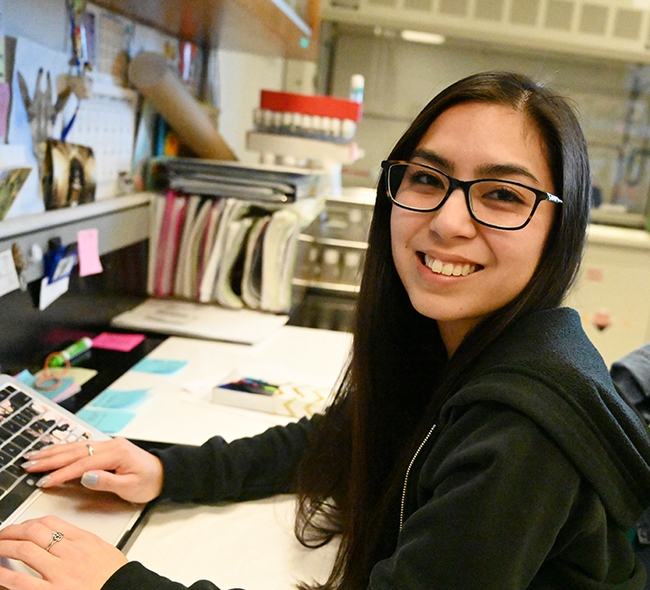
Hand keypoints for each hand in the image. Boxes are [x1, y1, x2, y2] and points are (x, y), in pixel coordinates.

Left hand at [0, 515, 126, 589]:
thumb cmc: (115, 578)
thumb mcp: (104, 550)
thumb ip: (81, 543)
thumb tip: (59, 538)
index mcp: (84, 541)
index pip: (51, 522)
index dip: (30, 522)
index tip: (22, 526)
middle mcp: (71, 553)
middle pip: (34, 532)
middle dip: (12, 531)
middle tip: (2, 535)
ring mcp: (60, 573)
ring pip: (25, 550)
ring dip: (4, 547)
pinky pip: (21, 581)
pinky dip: (4, 575)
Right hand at [22, 438, 163, 503]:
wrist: (164, 473)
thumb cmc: (149, 482)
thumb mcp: (130, 488)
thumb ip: (107, 482)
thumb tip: (85, 476)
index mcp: (117, 453)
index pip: (83, 463)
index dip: (63, 473)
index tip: (45, 481)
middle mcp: (111, 444)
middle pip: (76, 451)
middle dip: (51, 458)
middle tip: (29, 464)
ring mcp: (109, 444)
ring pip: (77, 446)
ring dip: (54, 451)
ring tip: (34, 456)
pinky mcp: (107, 447)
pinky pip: (82, 447)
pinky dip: (65, 449)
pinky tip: (53, 450)